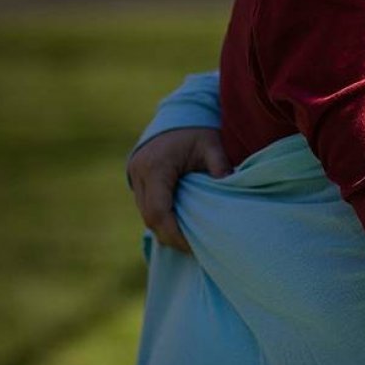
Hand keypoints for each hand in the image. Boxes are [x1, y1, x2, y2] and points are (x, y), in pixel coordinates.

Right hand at [126, 127, 230, 252]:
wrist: (178, 113)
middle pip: (149, 217)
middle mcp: (139, 173)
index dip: (174, 232)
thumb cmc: (197, 129)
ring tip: (190, 242)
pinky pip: (147, 207)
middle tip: (195, 250)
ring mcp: (134, 176)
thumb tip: (231, 189)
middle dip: (171, 236)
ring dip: (166, 229)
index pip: (158, 210)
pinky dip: (163, 219)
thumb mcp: (212, 144)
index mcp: (156, 166)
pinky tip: (181, 226)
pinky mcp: (137, 180)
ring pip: (146, 215)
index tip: (193, 246)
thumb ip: (220, 166)